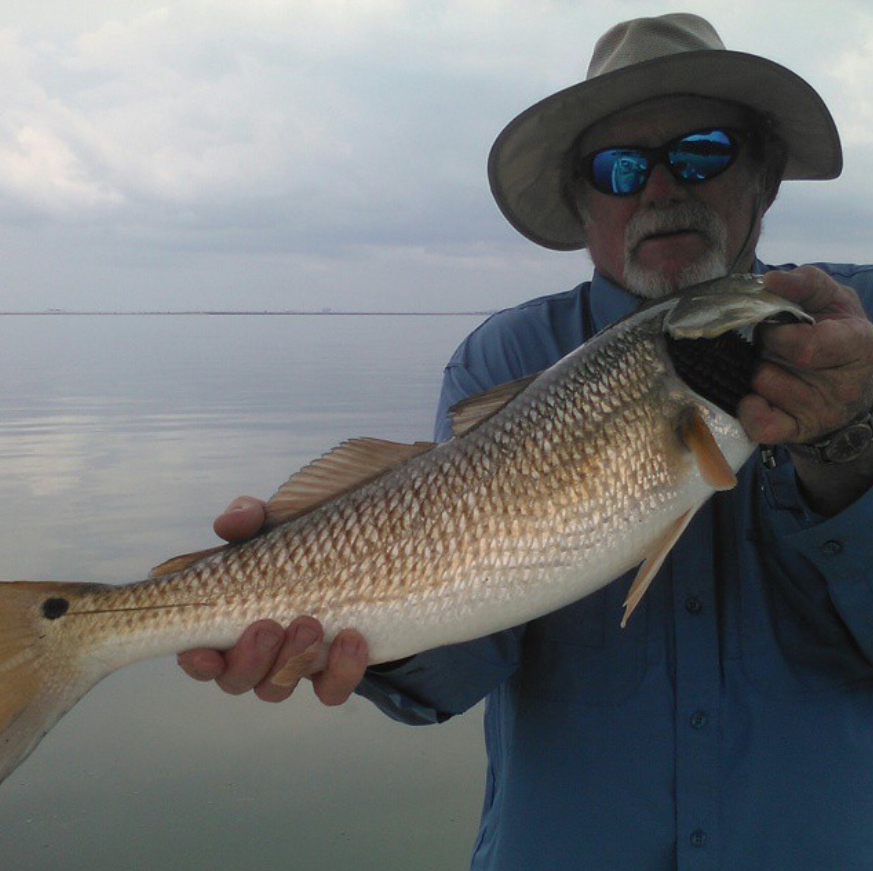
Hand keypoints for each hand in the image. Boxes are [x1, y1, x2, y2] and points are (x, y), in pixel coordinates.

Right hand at [177, 497, 368, 703]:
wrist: (365, 557)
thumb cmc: (301, 542)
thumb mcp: (274, 523)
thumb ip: (248, 517)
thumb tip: (229, 523)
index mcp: (229, 619)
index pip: (200, 654)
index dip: (197, 662)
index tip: (205, 653)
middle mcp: (257, 652)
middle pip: (236, 679)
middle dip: (250, 659)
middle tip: (270, 627)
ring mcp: (293, 665)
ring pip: (276, 689)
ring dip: (291, 663)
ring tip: (312, 624)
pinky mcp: (333, 670)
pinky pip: (330, 691)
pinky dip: (340, 672)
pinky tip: (352, 640)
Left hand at [738, 267, 872, 444]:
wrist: (852, 385)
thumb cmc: (837, 334)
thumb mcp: (833, 300)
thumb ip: (806, 283)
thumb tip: (770, 280)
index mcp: (857, 344)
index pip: (804, 346)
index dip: (778, 333)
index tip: (775, 322)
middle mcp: (843, 384)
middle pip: (772, 358)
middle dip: (766, 343)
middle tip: (779, 343)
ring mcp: (821, 412)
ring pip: (760, 382)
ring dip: (759, 369)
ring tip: (779, 366)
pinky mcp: (798, 432)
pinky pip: (760, 425)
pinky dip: (750, 410)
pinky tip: (758, 398)